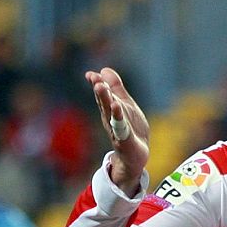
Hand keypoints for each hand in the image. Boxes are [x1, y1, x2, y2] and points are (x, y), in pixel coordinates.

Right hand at [85, 67, 149, 195]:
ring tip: (100, 87)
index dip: (96, 84)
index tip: (90, 74)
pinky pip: (121, 128)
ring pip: (110, 113)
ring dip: (105, 100)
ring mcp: (117, 130)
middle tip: (95, 79)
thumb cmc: (130, 129)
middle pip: (104, 103)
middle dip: (100, 91)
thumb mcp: (124, 105)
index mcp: (110, 109)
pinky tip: (116, 106)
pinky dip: (118, 117)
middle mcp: (110, 119)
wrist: (136, 157)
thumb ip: (116, 88)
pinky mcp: (125, 141)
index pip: (102, 95)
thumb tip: (104, 69)